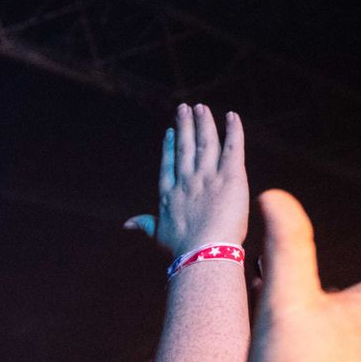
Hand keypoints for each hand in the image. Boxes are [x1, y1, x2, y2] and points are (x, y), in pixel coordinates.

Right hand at [124, 104, 247, 256]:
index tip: (171, 132)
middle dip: (185, 126)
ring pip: (206, 142)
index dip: (170, 146)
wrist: (202, 253)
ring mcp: (208, 177)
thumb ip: (145, 224)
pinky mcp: (230, 177)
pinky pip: (232, 147)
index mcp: (169, 194)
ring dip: (204, 122)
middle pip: (186, 147)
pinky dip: (233, 130)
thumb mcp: (158, 235)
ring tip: (201, 108)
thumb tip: (126, 224)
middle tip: (185, 108)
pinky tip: (232, 116)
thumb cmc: (180, 250)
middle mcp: (187, 181)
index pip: (170, 163)